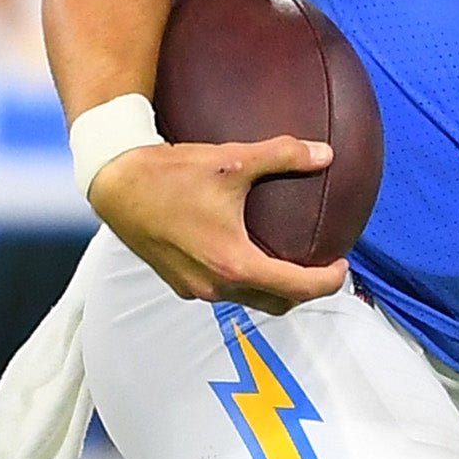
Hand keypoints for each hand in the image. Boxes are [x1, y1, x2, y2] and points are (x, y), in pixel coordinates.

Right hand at [86, 136, 344, 314]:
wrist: (116, 184)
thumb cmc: (172, 173)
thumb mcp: (232, 160)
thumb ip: (283, 155)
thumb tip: (326, 154)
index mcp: (233, 263)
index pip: (296, 288)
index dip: (327, 282)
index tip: (342, 265)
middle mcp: (215, 285)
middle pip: (276, 304)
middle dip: (303, 291)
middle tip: (320, 267)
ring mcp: (194, 288)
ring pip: (248, 299)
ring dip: (271, 288)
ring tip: (286, 260)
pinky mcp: (178, 282)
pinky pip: (222, 290)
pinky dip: (243, 280)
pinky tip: (243, 251)